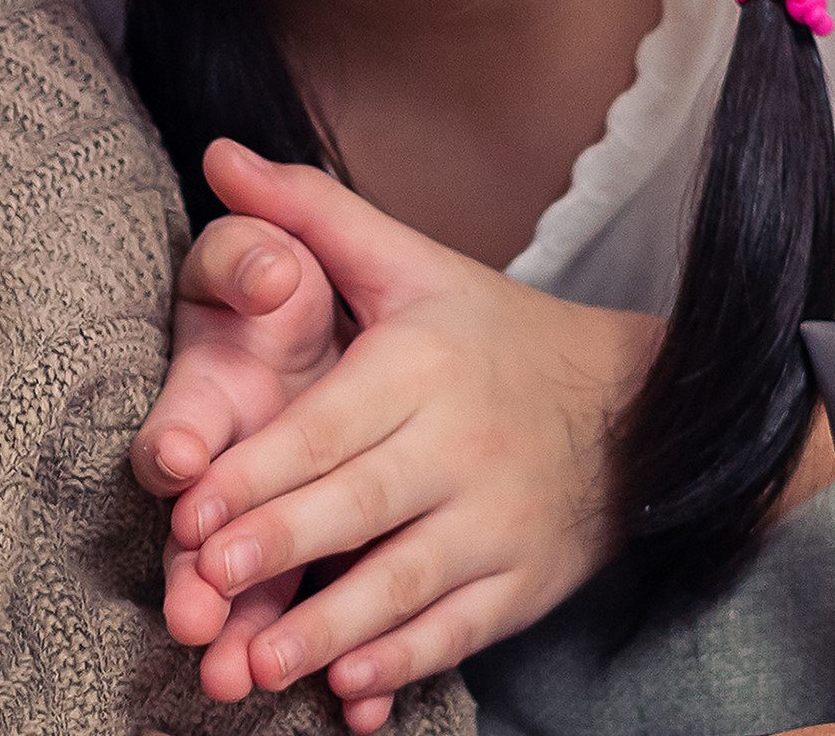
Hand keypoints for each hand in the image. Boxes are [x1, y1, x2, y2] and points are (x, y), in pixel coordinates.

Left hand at [169, 140, 649, 730]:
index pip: (332, 423)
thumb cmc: (490, 334)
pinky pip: (460, 633)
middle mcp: (464, 447)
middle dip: (284, 544)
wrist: (641, 408)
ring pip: (408, 583)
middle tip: (206, 581)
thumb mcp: (410, 263)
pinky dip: (407, 665)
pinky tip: (350, 693)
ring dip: (333, 627)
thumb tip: (217, 153)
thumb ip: (309, 212)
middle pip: (363, 504)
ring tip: (260, 663)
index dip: (262, 466)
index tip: (193, 503)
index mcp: (423, 366)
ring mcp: (500, 524)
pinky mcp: (524, 587)